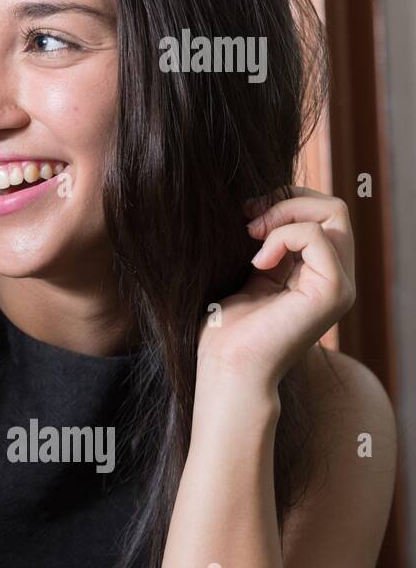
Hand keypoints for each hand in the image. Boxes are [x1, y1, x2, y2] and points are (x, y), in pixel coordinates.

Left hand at [198, 186, 355, 387]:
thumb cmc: (228, 328)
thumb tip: (259, 206)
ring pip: (333, 214)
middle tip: (248, 218)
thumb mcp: (250, 274)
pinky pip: (315, 236)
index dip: (284, 202)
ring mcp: (339, 286)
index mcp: (318, 273)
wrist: (228, 367)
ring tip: (252, 235)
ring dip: (283, 214)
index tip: (245, 214)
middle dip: (288, 200)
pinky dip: (281, 236)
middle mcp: (336, 278)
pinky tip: (257, 263)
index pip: (322, 214)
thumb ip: (267, 245)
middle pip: (333, 208)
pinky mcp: (331, 292)